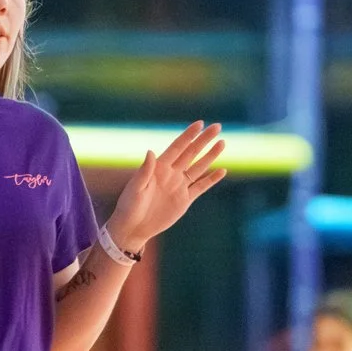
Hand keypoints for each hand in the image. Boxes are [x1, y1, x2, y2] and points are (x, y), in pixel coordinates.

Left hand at [105, 122, 225, 252]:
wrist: (134, 227)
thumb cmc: (129, 206)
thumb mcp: (135, 188)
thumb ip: (145, 171)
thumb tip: (150, 151)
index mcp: (159, 167)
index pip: (177, 147)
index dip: (188, 135)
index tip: (200, 123)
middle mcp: (171, 173)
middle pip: (191, 153)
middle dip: (204, 140)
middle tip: (217, 126)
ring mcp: (179, 186)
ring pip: (199, 167)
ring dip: (211, 155)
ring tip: (222, 143)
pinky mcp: (185, 200)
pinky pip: (201, 187)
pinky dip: (211, 179)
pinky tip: (221, 171)